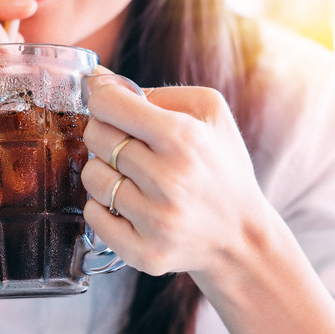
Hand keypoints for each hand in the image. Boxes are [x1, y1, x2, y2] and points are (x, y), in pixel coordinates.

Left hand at [81, 75, 267, 275]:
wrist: (242, 236)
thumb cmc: (222, 168)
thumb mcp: (210, 113)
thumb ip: (155, 92)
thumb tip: (97, 81)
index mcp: (184, 138)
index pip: (108, 104)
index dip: (103, 100)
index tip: (111, 107)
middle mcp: (169, 180)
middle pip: (96, 137)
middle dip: (106, 134)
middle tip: (128, 145)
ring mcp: (156, 220)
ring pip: (92, 176)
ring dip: (105, 172)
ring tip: (132, 177)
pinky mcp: (144, 252)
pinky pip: (92, 216)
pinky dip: (103, 207)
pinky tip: (129, 205)